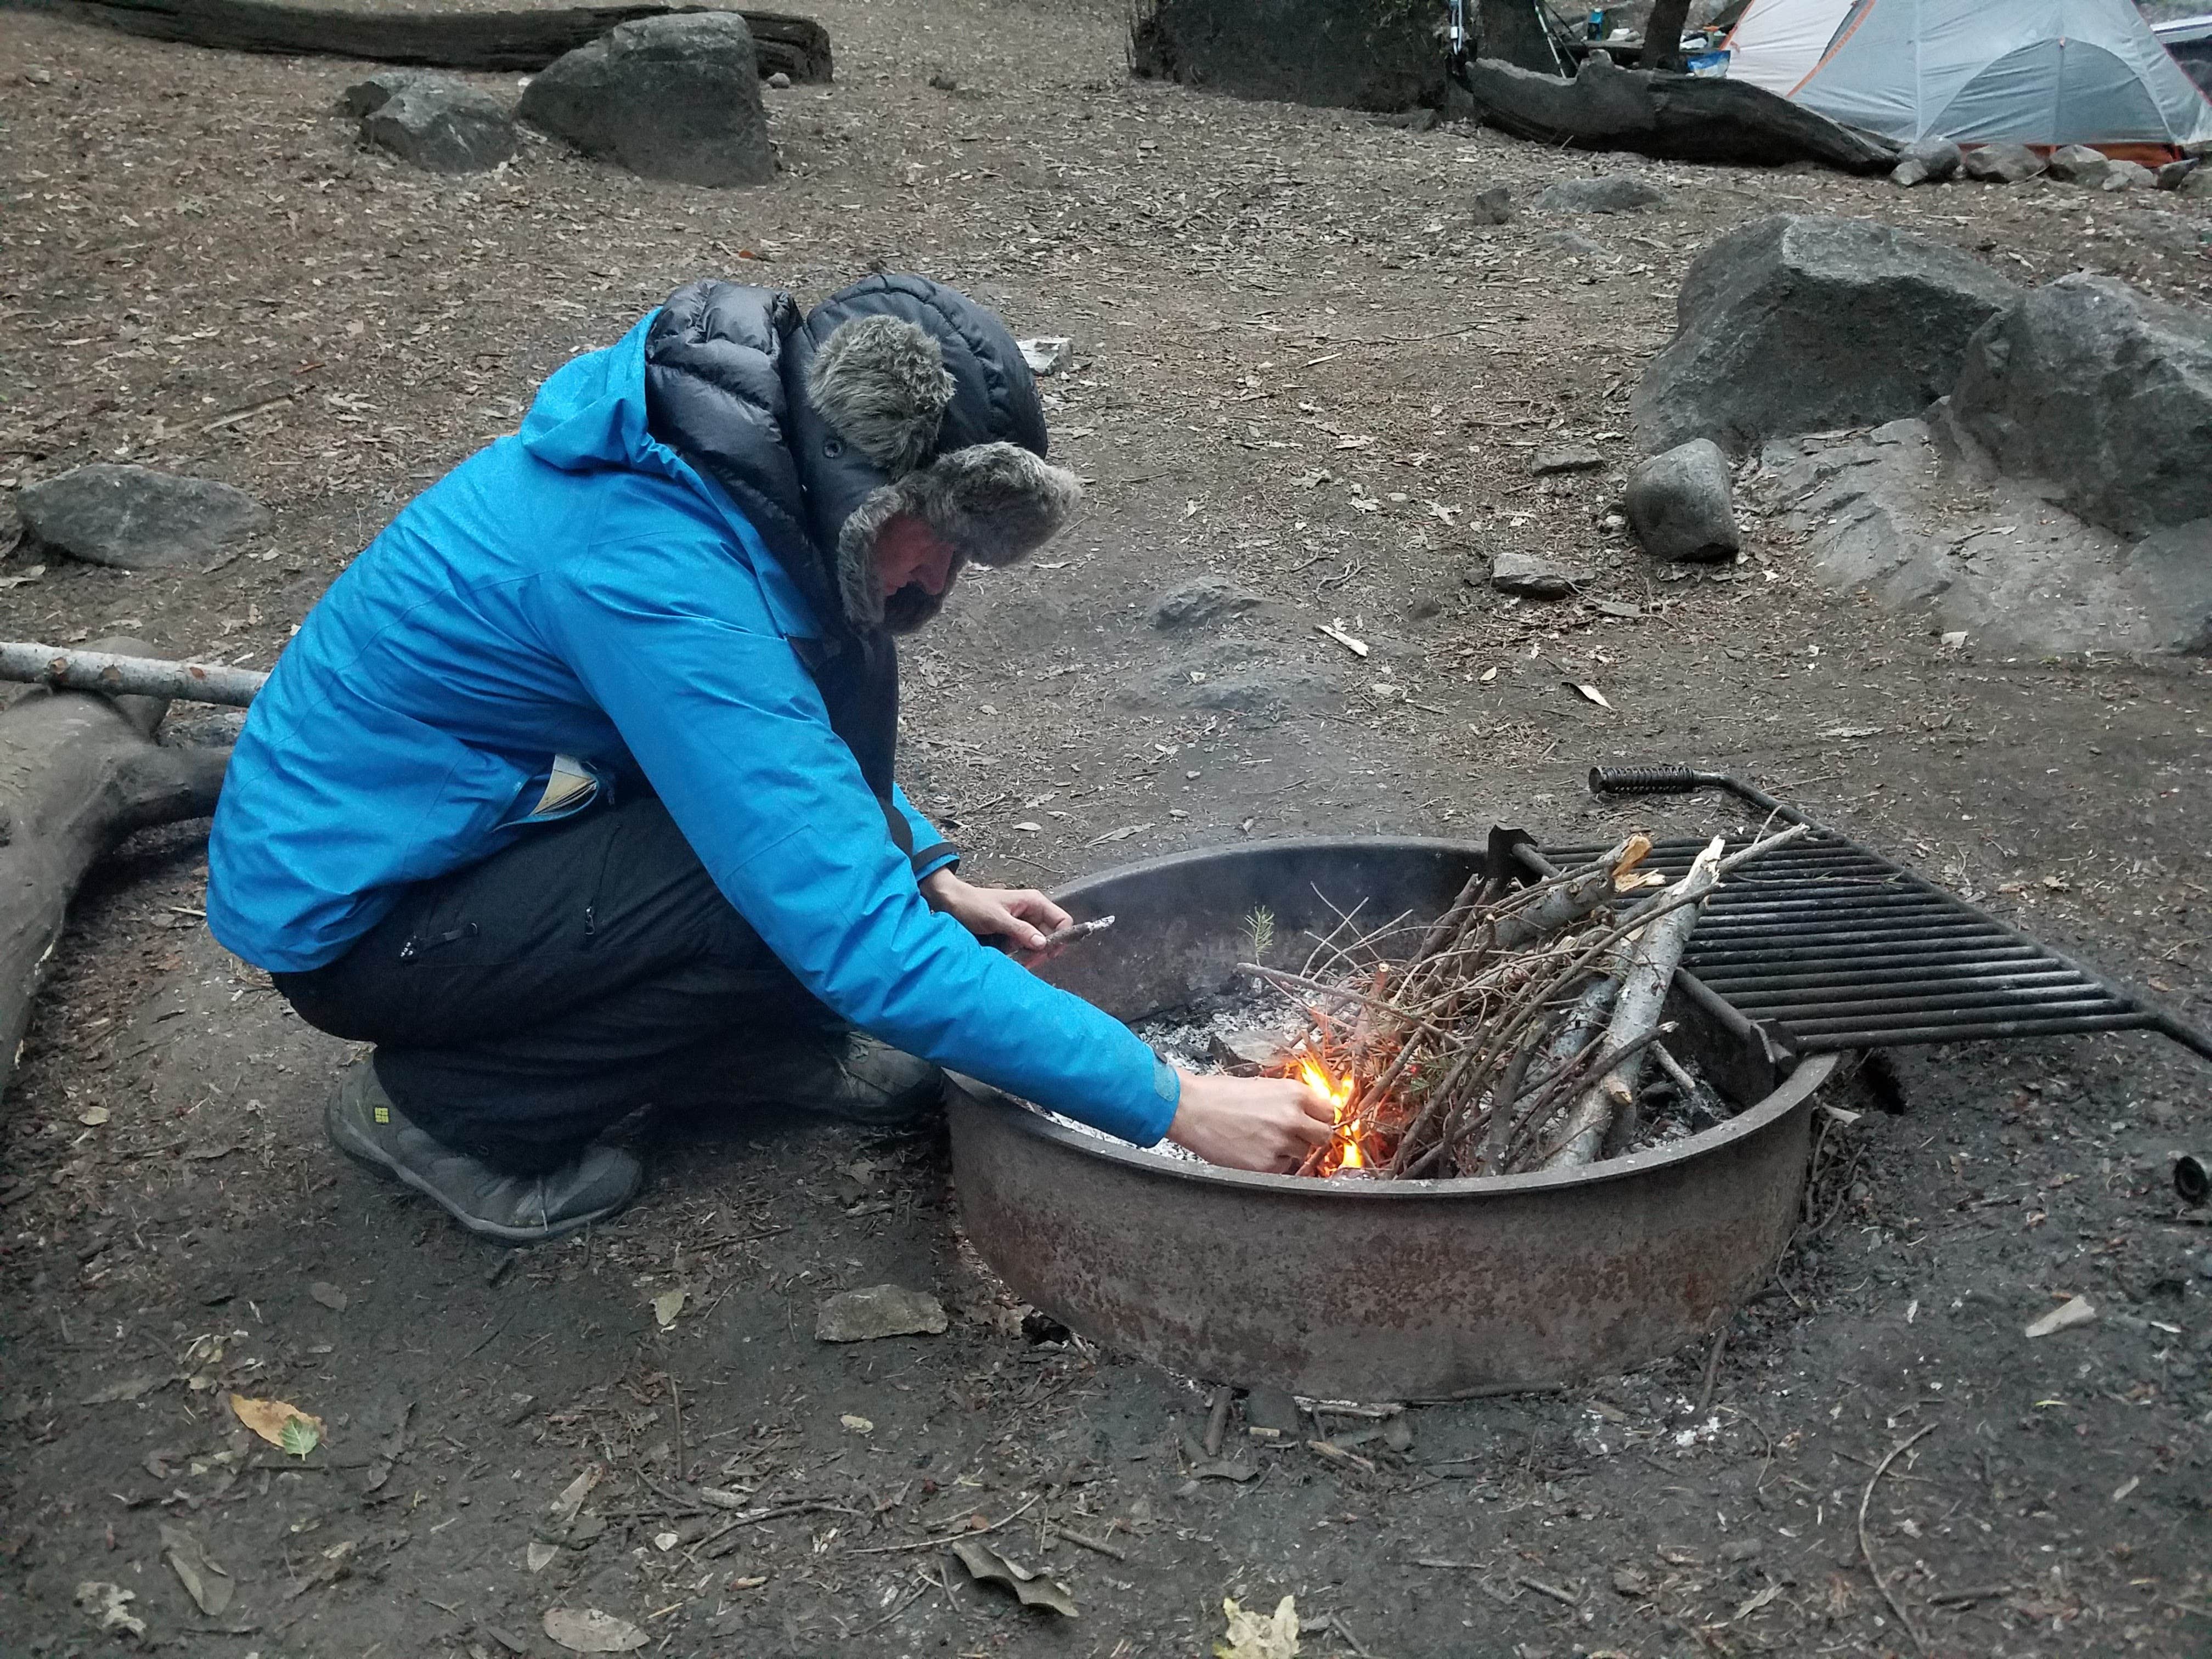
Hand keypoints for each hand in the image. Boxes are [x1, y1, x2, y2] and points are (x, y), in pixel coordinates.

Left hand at [920, 869, 1071, 963]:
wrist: (952, 903)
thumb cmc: (973, 905)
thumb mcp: (997, 918)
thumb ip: (1020, 930)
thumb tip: (1043, 944)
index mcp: (1034, 902)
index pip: (1062, 919)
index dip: (1061, 937)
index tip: (1049, 953)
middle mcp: (1033, 912)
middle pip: (1051, 935)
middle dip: (1044, 950)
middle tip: (1030, 962)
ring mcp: (1024, 923)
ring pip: (1039, 943)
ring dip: (1033, 955)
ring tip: (1020, 962)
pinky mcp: (1014, 933)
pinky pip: (1026, 946)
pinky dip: (1023, 955)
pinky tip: (1015, 960)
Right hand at [1166, 1070, 1337, 1172]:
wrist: (1192, 1109)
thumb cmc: (1220, 1095)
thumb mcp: (1263, 1086)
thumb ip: (1290, 1099)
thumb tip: (1309, 1113)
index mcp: (1294, 1093)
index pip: (1329, 1111)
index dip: (1319, 1118)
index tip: (1313, 1122)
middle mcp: (1292, 1118)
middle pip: (1324, 1135)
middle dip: (1311, 1136)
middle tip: (1293, 1135)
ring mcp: (1280, 1143)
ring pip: (1303, 1153)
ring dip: (1290, 1150)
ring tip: (1264, 1140)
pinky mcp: (1266, 1164)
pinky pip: (1283, 1168)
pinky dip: (1272, 1163)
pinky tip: (1253, 1150)